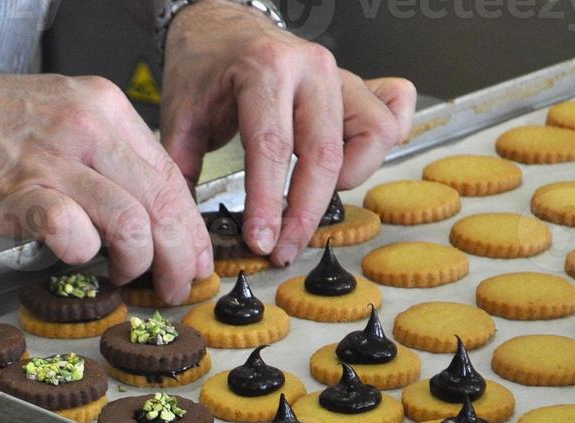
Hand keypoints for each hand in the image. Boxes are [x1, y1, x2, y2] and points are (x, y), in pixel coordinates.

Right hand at [0, 66, 212, 303]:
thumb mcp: (66, 115)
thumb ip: (109, 156)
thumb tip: (149, 208)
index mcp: (107, 109)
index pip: (170, 175)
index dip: (191, 227)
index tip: (195, 258)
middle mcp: (88, 127)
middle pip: (162, 201)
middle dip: (180, 255)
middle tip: (177, 284)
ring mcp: (53, 159)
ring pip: (130, 221)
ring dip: (138, 261)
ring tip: (128, 277)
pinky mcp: (19, 192)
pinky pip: (72, 233)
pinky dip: (83, 254)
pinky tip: (76, 256)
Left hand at [160, 0, 417, 265]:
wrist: (222, 24)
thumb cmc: (206, 65)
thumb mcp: (181, 112)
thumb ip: (183, 167)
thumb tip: (186, 225)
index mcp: (264, 70)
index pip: (273, 148)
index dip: (268, 203)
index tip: (262, 242)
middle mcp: (311, 69)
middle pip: (326, 153)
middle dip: (306, 212)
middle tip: (284, 247)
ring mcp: (341, 75)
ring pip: (374, 135)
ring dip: (349, 178)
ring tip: (312, 195)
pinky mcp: (358, 83)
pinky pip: (394, 111)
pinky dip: (383, 143)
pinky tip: (355, 163)